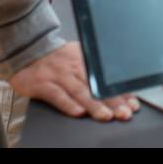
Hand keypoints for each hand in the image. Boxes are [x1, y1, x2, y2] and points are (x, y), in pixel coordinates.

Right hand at [8, 42, 138, 120]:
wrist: (29, 48)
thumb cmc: (58, 57)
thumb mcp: (80, 56)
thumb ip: (96, 70)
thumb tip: (120, 85)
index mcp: (87, 61)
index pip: (108, 79)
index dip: (122, 92)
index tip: (133, 104)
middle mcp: (75, 68)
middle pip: (97, 87)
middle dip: (113, 101)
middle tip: (124, 113)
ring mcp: (60, 76)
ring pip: (80, 92)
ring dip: (94, 105)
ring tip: (105, 115)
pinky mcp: (43, 84)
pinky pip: (57, 95)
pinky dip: (68, 104)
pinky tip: (78, 112)